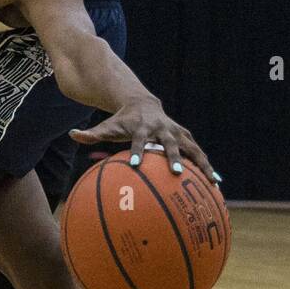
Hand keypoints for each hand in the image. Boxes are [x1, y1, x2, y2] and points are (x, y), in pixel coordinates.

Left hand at [72, 99, 219, 182]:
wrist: (143, 104)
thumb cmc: (122, 121)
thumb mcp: (106, 126)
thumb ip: (91, 133)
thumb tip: (73, 135)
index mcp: (141, 128)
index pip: (138, 140)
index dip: (137, 151)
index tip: (136, 165)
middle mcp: (162, 129)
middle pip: (169, 144)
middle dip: (172, 157)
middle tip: (174, 173)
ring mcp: (176, 132)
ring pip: (192, 148)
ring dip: (201, 164)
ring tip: (212, 183)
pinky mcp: (186, 136)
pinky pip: (198, 152)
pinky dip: (207, 165)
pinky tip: (216, 184)